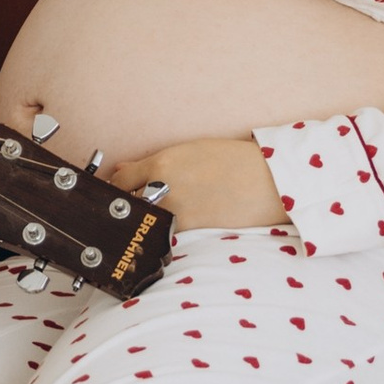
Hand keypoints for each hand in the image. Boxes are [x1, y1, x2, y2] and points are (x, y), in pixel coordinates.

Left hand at [109, 137, 290, 229]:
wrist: (268, 180)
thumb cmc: (232, 160)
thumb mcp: (190, 151)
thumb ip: (153, 163)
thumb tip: (122, 169)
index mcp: (161, 162)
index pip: (121, 181)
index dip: (115, 189)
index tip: (116, 195)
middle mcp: (162, 187)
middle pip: (127, 204)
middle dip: (125, 208)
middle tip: (125, 213)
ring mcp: (175, 211)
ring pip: (144, 221)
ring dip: (142, 222)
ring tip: (147, 221)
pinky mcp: (190, 229)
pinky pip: (163, 233)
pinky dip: (160, 233)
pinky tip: (165, 230)